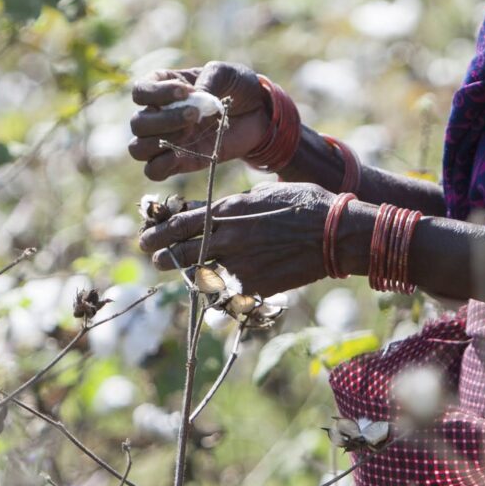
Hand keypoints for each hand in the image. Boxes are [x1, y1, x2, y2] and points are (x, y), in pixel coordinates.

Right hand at [128, 61, 272, 181]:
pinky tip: (182, 153)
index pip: (140, 91)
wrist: (260, 113)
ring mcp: (167, 140)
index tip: (186, 92)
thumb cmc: (238, 87)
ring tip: (190, 132)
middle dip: (164, 120)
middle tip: (195, 114)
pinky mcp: (179, 161)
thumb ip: (209, 79)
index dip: (157, 93)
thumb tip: (194, 96)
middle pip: (138, 123)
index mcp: (164, 87)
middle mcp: (159, 114)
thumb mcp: (227, 73)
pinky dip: (161, 166)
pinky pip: (153, 171)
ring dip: (160, 142)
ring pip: (138, 148)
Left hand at [139, 183, 343, 296]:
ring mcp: (239, 264)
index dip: (160, 228)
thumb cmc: (307, 204)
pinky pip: (225, 293)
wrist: (335, 234)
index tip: (148, 233)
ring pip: (198, 273)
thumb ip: (236, 203)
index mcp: (229, 209)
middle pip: (181, 249)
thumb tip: (216, 207)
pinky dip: (218, 291)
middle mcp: (228, 237)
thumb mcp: (265, 192)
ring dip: (184, 272)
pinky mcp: (253, 287)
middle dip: (163, 252)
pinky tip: (213, 290)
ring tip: (176, 270)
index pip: (181, 221)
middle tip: (153, 255)